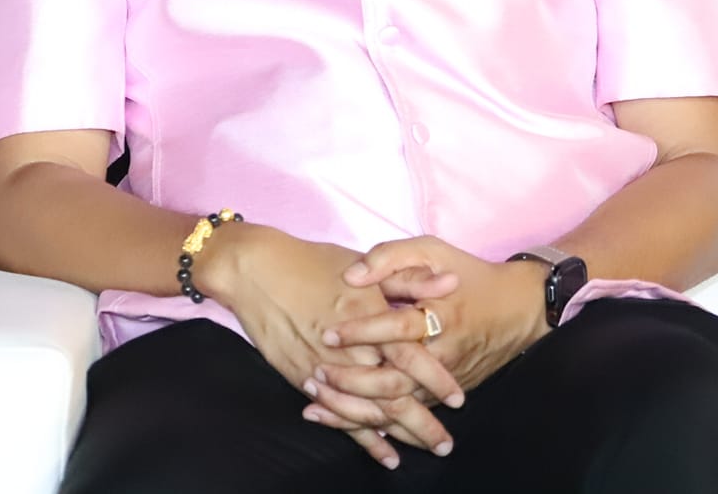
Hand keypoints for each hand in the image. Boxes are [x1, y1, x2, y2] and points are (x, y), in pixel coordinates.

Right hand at [197, 224, 463, 468]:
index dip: (438, 380)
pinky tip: (385, 454)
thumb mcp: (366, 266)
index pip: (414, 359)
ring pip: (371, 413)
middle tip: (446, 443)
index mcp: (371, 319)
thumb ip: (410, 278)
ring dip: (401, 435)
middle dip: (424, 423)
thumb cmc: (314, 263)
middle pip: (396, 396)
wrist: (258, 271)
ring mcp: (328, 371)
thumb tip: (451, 284)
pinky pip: (341, 417)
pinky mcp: (307, 382)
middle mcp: (353, 352)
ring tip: (425, 449)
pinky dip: (364, 439)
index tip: (459, 399)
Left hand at [315, 236, 549, 404]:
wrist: (519, 309)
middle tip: (316, 375)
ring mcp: (445, 380)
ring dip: (355, 411)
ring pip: (398, 406)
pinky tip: (342, 422)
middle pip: (395, 380)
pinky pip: (407, 415)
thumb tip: (351, 276)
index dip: (362, 332)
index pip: (397, 328)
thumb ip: (391, 257)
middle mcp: (444, 352)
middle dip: (352, 382)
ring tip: (315, 406)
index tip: (328, 334)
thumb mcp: (433, 250)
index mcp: (441, 314)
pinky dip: (374, 425)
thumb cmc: (469, 275)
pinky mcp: (444, 395)